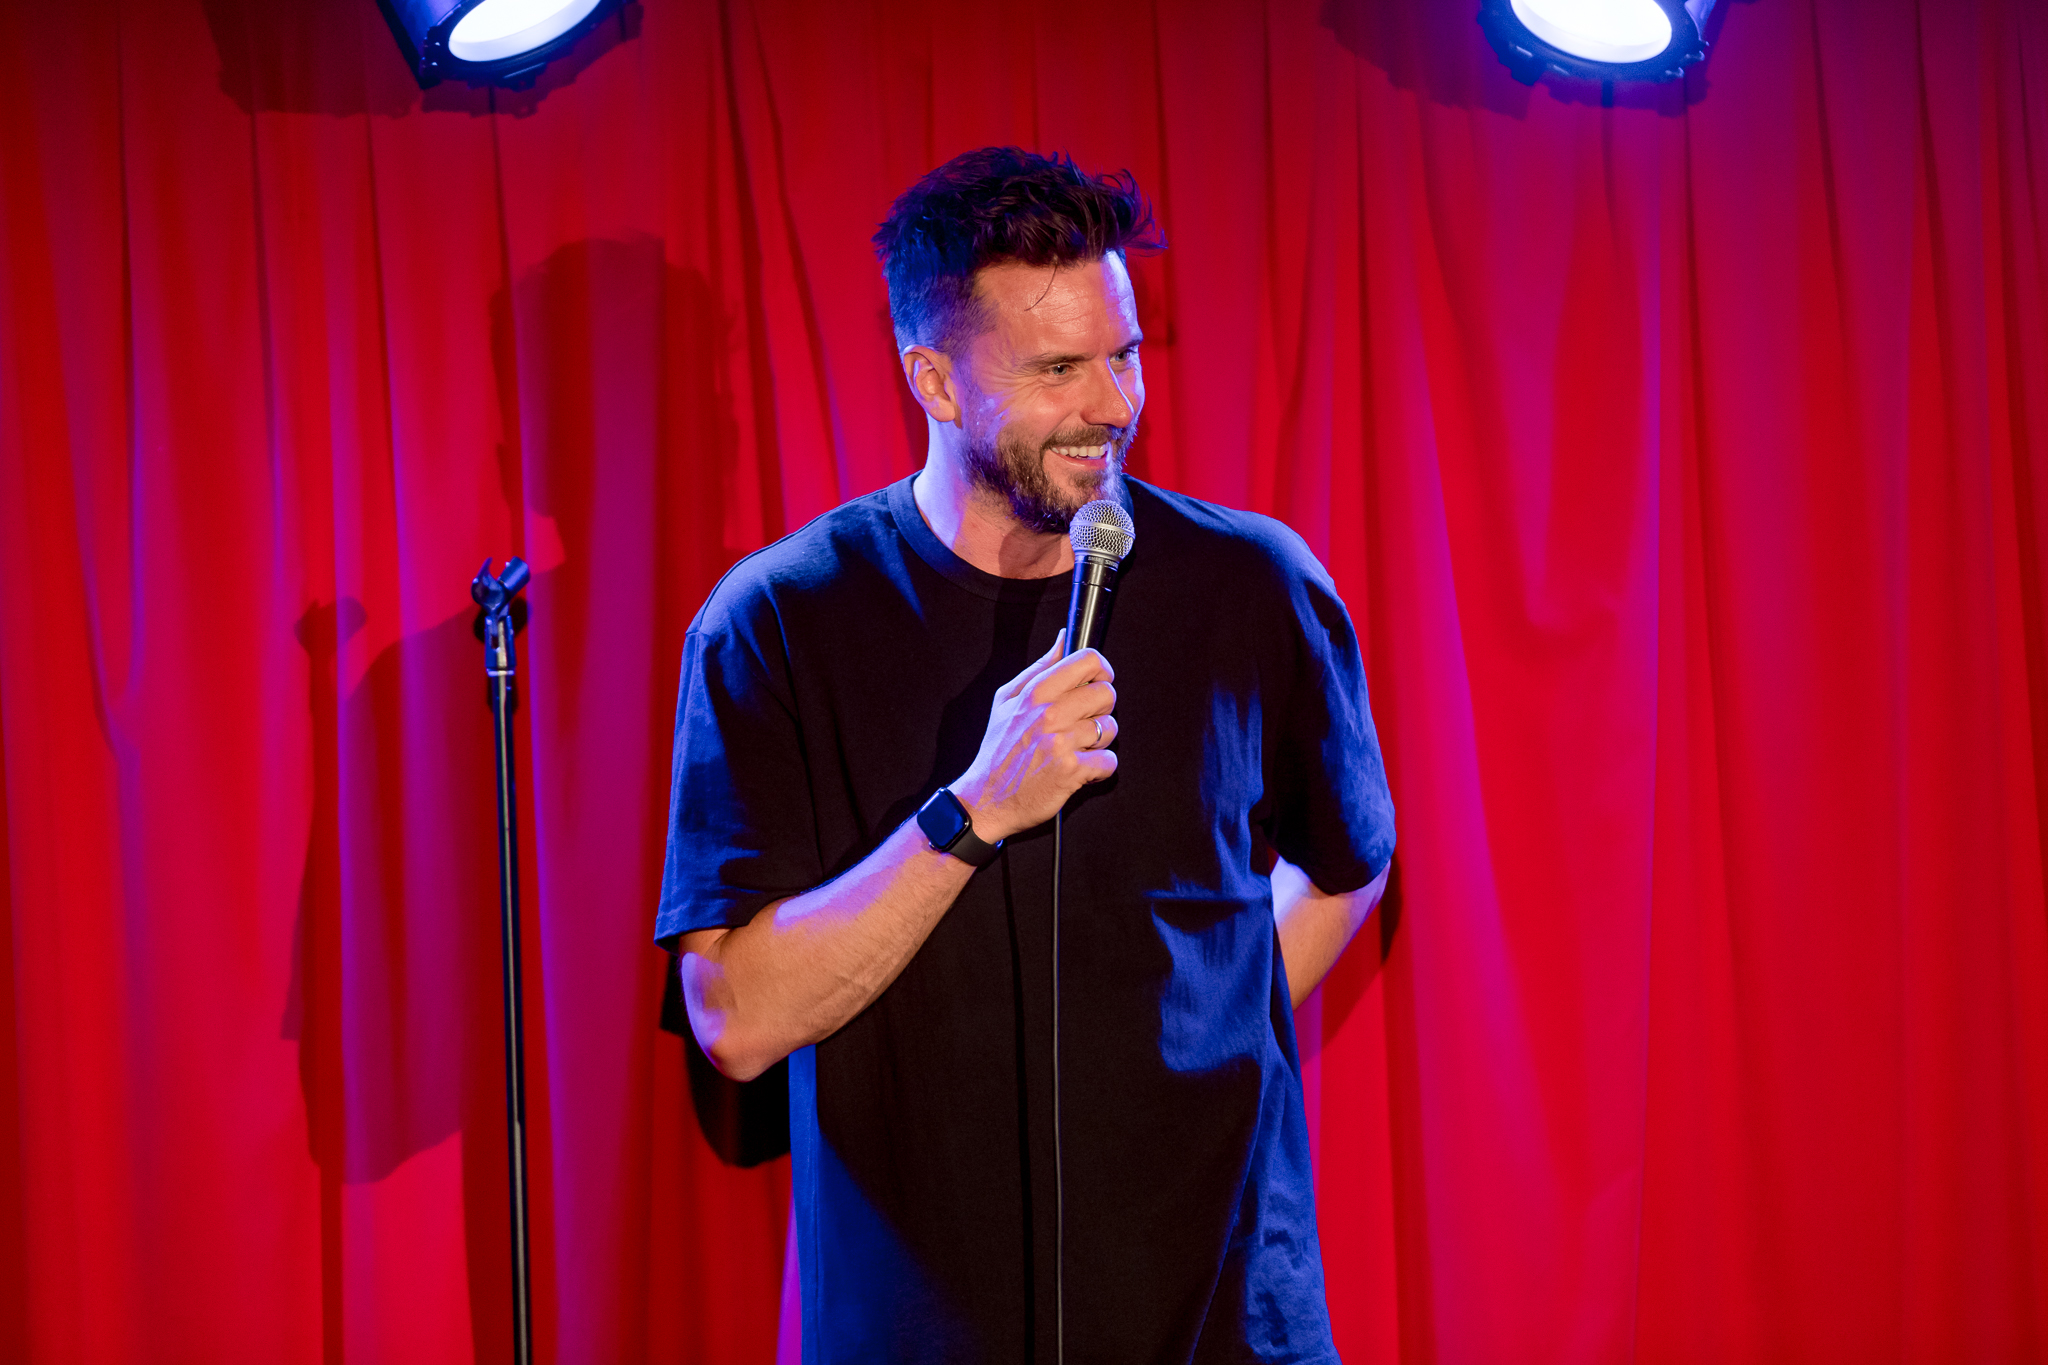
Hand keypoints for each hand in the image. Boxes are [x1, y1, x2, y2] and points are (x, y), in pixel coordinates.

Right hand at [951, 631, 1118, 841]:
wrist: (986, 800)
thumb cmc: (998, 751)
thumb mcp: (1007, 701)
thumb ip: (1039, 668)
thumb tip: (1063, 640)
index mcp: (1035, 693)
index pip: (1087, 661)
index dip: (1101, 670)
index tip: (1097, 681)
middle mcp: (1049, 715)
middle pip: (1107, 693)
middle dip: (1101, 709)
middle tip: (1083, 722)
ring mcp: (1061, 743)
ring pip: (1110, 728)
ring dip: (1099, 741)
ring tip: (1076, 748)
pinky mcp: (1071, 771)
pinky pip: (1109, 761)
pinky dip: (1099, 768)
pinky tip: (1079, 769)